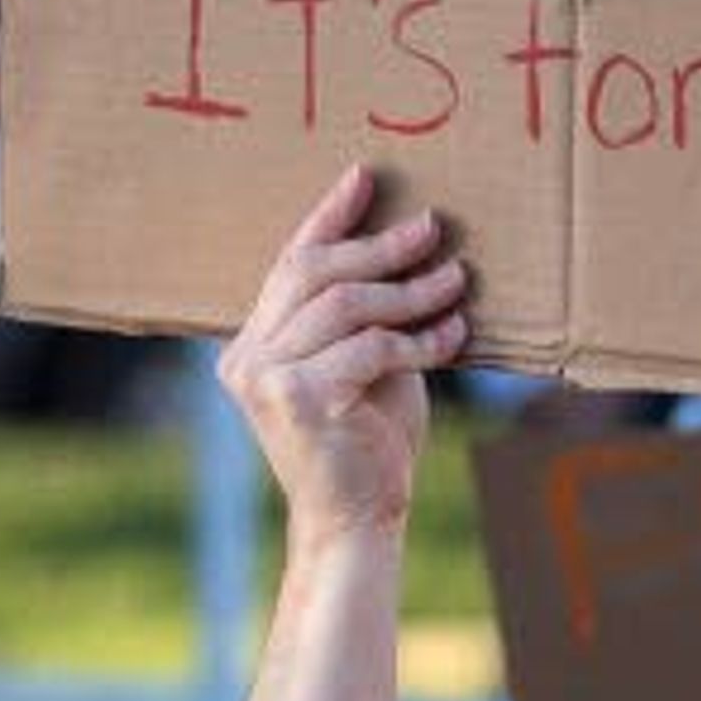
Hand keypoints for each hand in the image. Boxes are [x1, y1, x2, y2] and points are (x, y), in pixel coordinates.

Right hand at [219, 166, 470, 540]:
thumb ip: (363, 321)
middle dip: (378, 245)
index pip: (289, 265)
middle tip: (432, 227)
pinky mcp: (295, 398)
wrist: (358, 522)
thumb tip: (407, 249)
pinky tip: (451, 337)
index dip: (329, 218)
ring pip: (345, 306)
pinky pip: (367, 347)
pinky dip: (417, 338)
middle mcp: (245, 356)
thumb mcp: (365, 369)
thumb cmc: (369, 446)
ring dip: (408, 290)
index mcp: (252, 344)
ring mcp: (263, 377)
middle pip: (313, 274)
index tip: (365, 178)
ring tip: (455, 279)